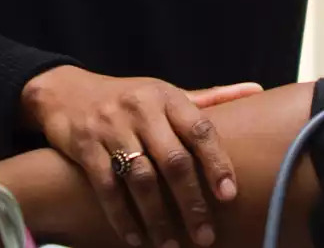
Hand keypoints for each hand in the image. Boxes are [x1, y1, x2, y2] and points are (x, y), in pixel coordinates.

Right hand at [22, 66, 260, 247]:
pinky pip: (107, 188)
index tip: (229, 195)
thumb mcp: (166, 92)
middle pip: (173, 160)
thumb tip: (257, 90)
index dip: (216, 162)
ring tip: (171, 246)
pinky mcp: (86, 147)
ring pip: (140, 179)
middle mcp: (141, 109)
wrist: (66, 92)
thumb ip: (210, 98)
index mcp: (167, 96)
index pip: (200, 129)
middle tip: (205, 236)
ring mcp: (111, 128)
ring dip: (158, 218)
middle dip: (191, 202)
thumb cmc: (129, 97)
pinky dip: (122, 217)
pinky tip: (136, 239)